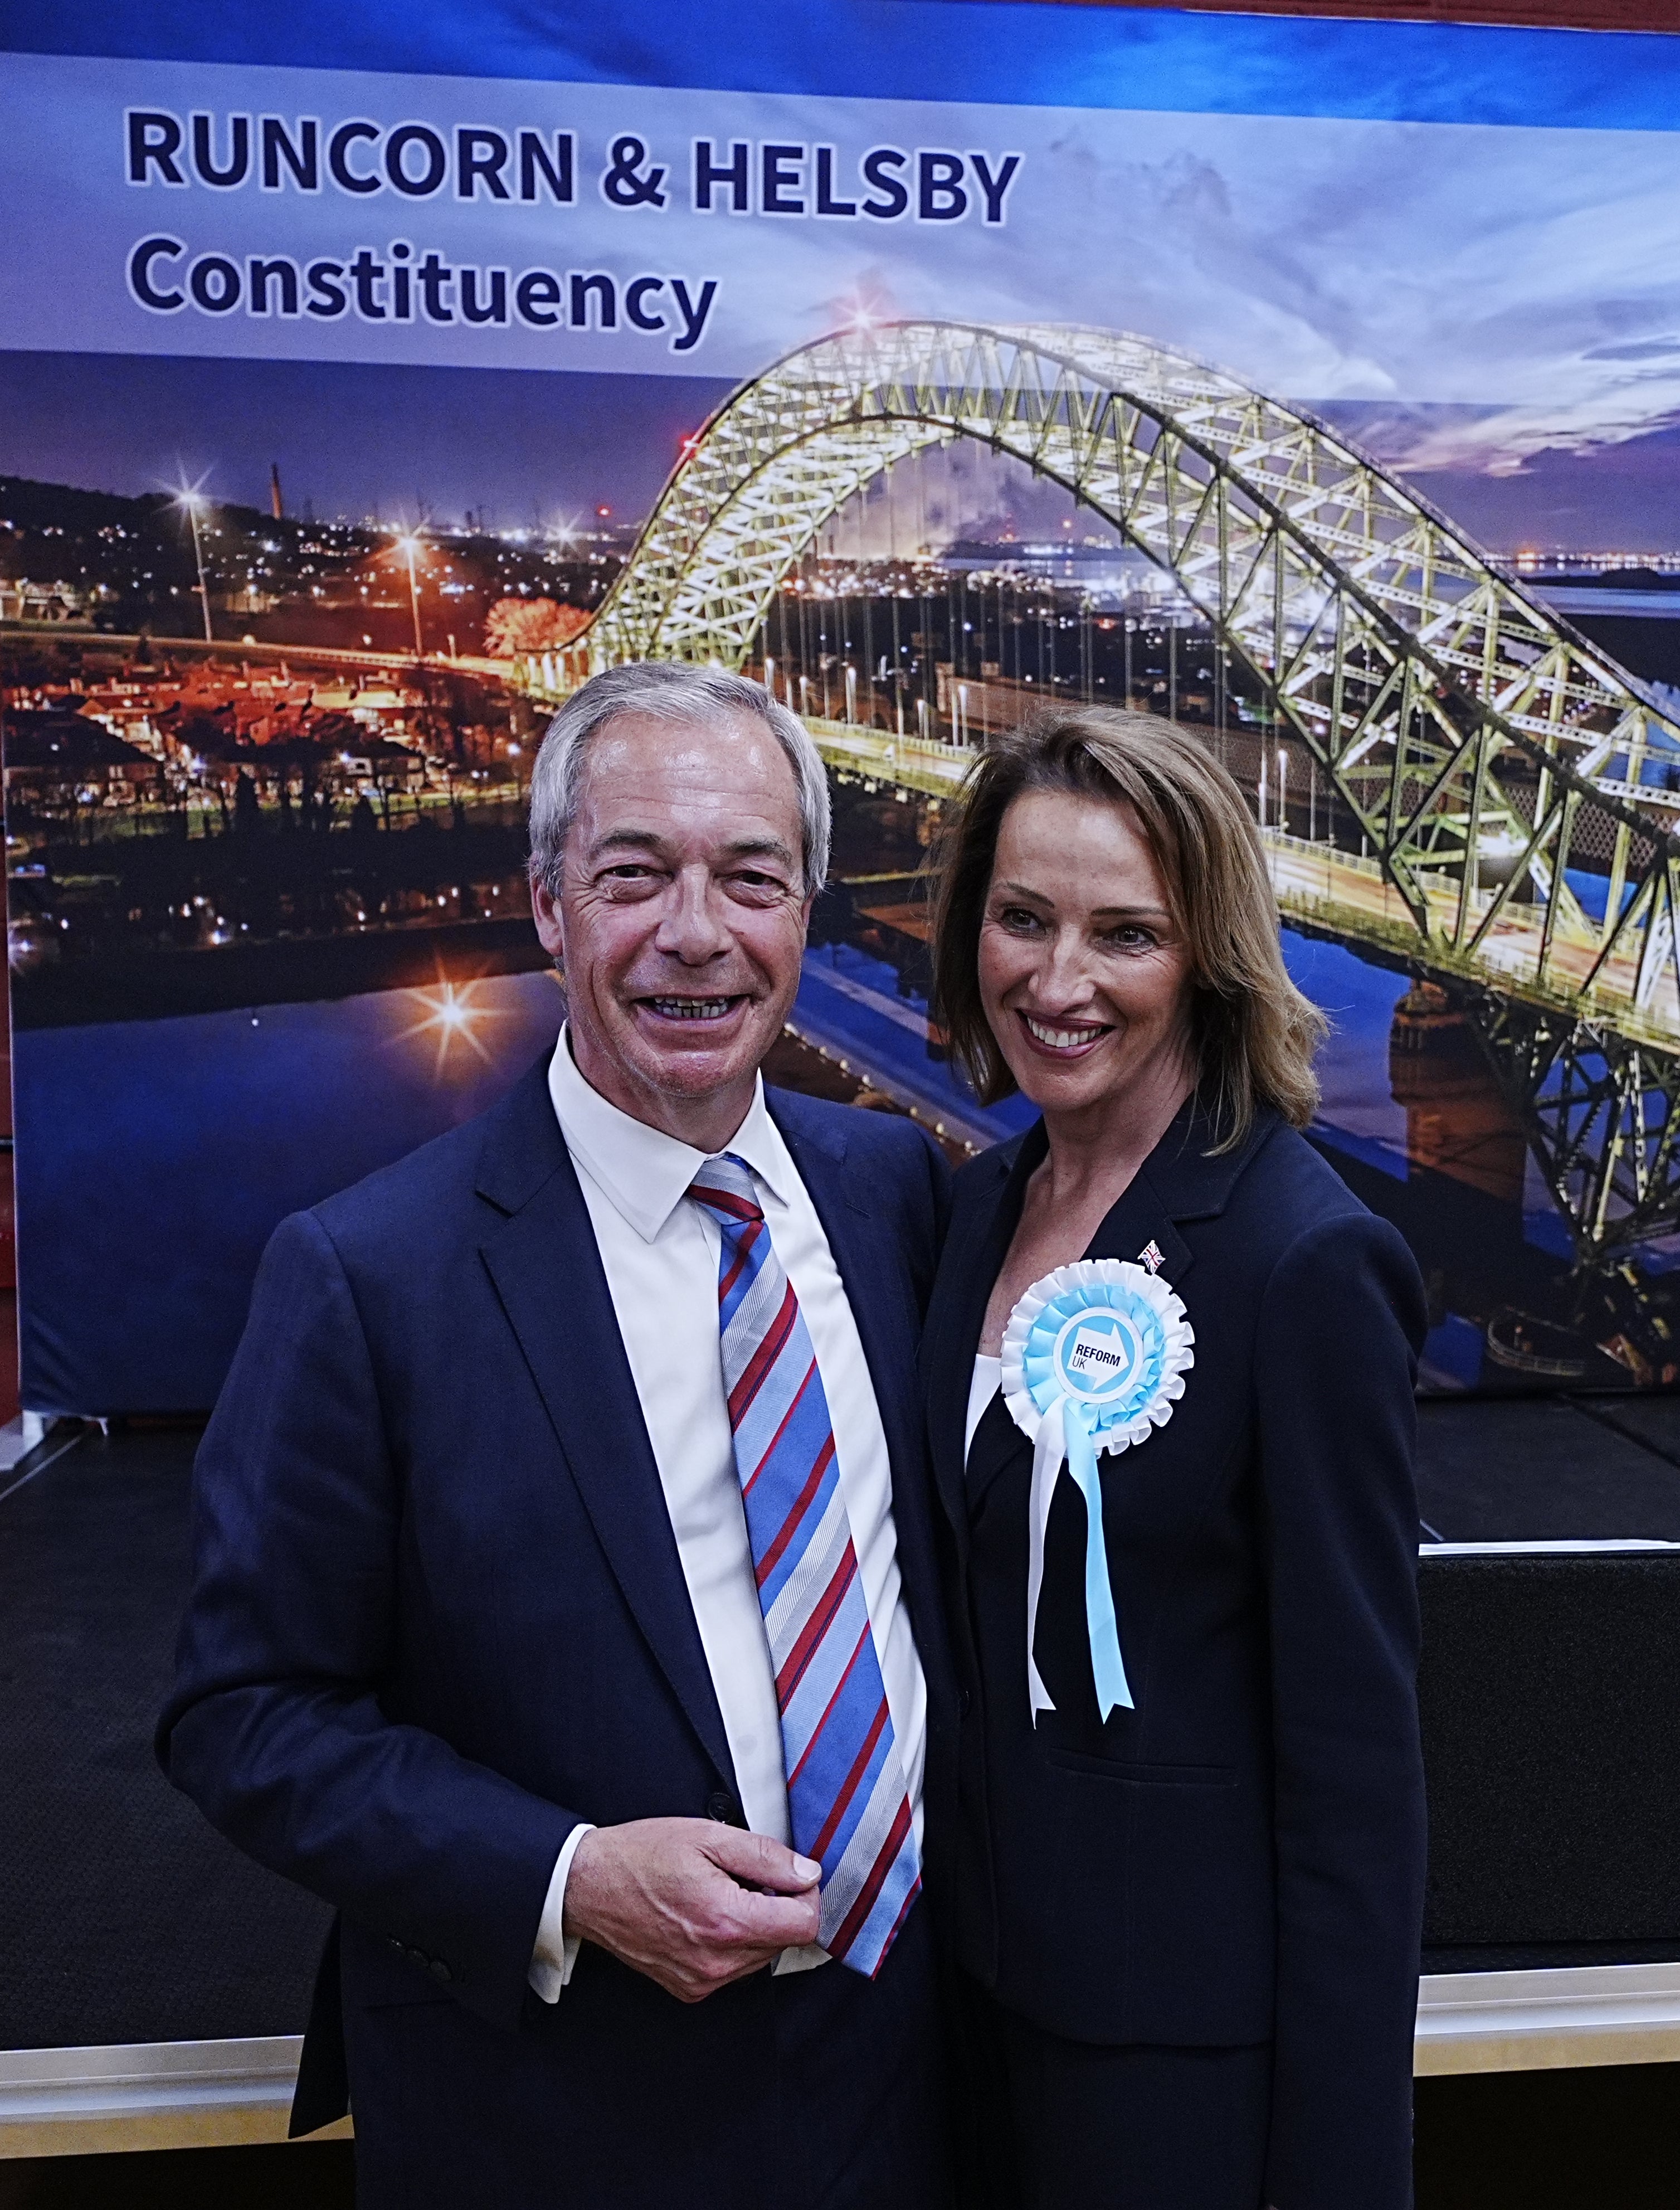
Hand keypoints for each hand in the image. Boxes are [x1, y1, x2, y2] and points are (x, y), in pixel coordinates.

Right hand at [562, 1818, 821, 2002]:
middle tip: (745, 1877)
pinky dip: (733, 1943)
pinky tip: (707, 1915)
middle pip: (785, 1941)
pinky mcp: (689, 1989)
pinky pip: (734, 1969)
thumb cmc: (642, 1856)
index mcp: (725, 1921)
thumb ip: (766, 1857)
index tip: (791, 1875)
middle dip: (778, 1908)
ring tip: (722, 1893)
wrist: (589, 1886)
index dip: (806, 1894)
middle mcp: (716, 1962)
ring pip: (761, 1956)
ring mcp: (702, 1980)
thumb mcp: (708, 1837)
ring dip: (756, 1926)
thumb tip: (807, 1874)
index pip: (804, 1924)